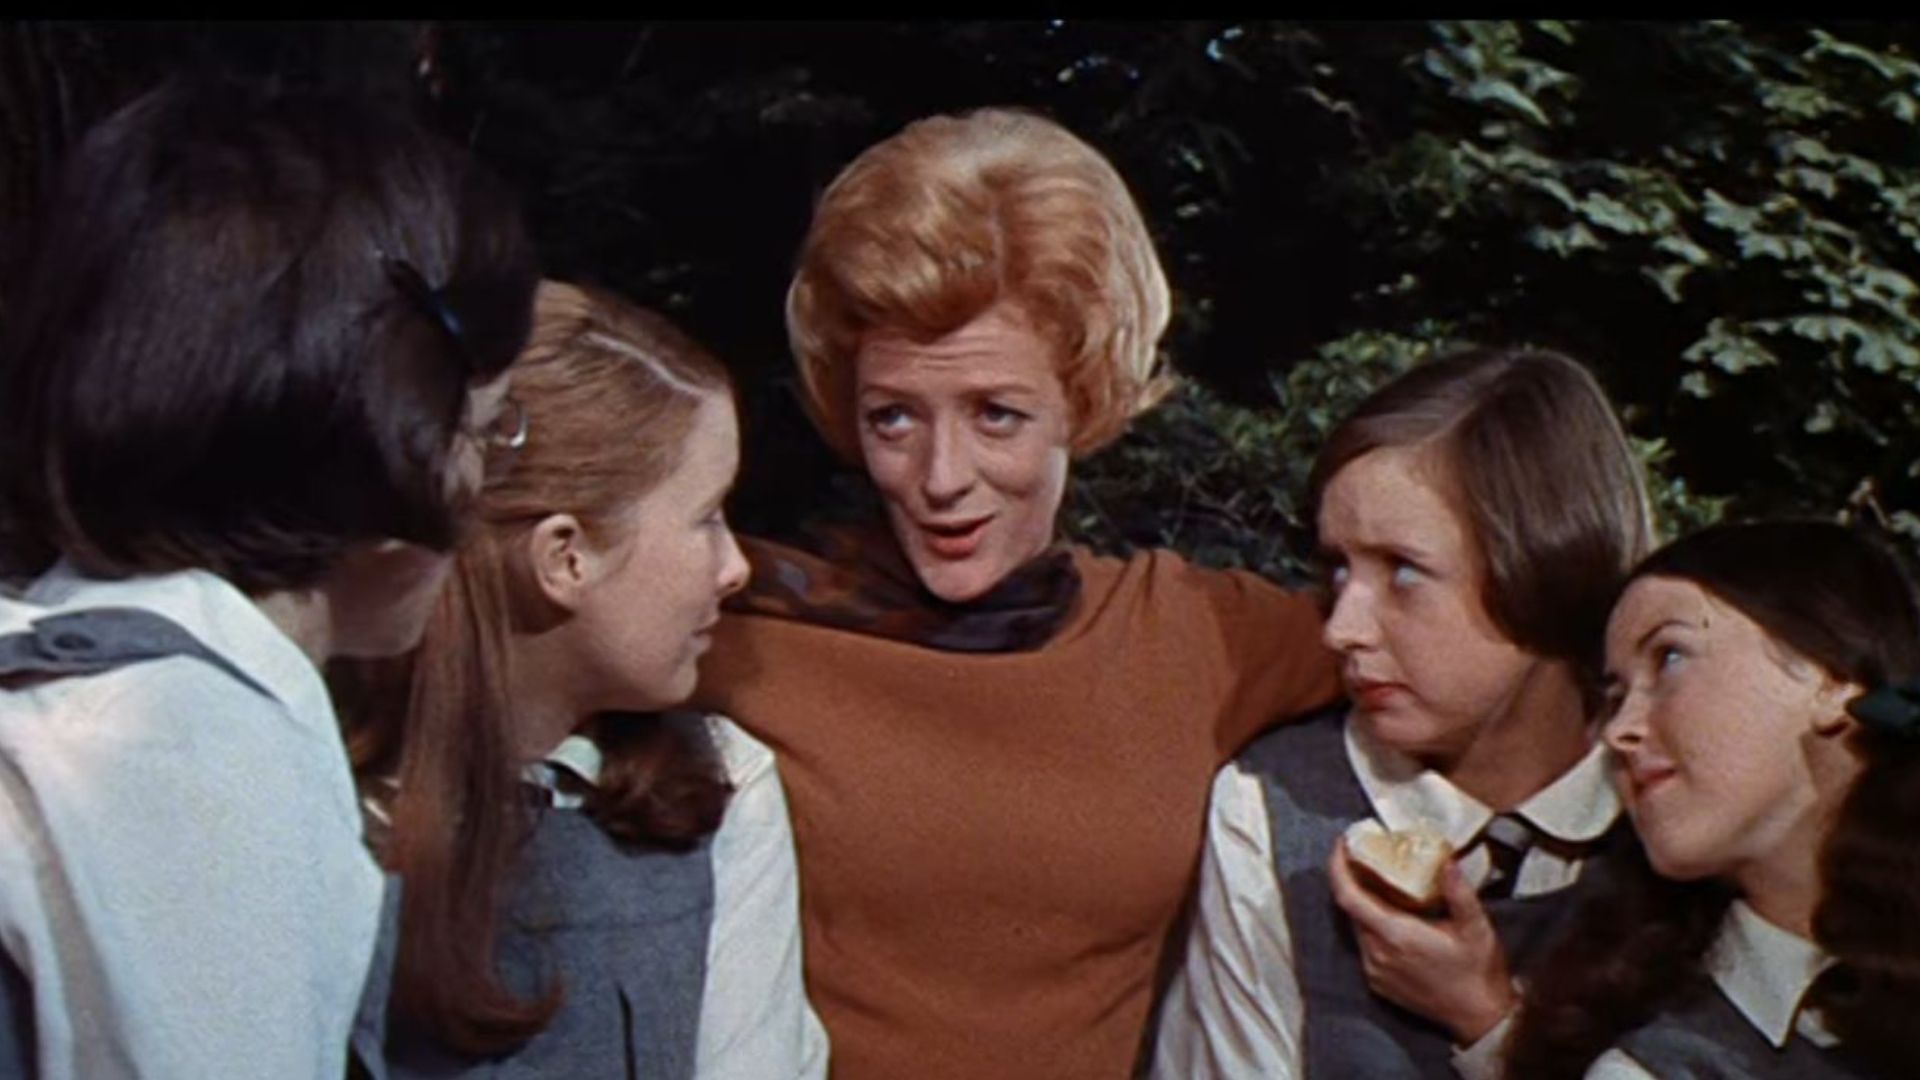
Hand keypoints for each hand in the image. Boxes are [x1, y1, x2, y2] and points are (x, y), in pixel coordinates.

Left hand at [1328, 837, 1517, 1044]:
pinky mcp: (1378, 983)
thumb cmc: (1478, 972)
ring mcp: (1374, 971)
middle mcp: (1377, 954)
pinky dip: (1369, 925)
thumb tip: (1446, 860)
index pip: (1348, 897)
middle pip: (1349, 908)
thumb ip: (1459, 891)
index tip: (1341, 845)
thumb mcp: (1475, 927)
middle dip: (1351, 879)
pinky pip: (1364, 945)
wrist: (1479, 1018)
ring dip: (1361, 903)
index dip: (1338, 868)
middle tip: (1364, 855)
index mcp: (1395, 935)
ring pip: (1356, 927)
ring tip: (1377, 880)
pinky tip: (1388, 915)